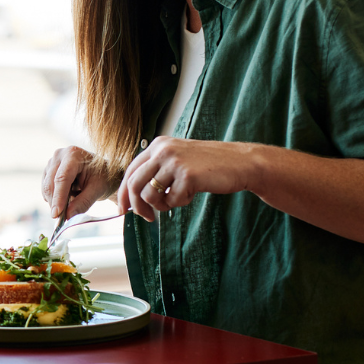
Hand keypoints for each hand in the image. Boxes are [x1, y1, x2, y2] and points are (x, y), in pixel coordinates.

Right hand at [41, 146, 115, 218]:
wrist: (102, 172)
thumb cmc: (103, 177)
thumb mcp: (97, 190)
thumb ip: (83, 203)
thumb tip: (68, 217)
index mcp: (73, 155)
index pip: (62, 178)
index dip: (58, 197)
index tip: (56, 214)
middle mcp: (60, 155)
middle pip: (51, 183)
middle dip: (55, 202)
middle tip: (62, 218)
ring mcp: (52, 162)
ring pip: (46, 187)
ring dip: (55, 200)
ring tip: (72, 202)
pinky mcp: (48, 170)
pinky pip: (45, 188)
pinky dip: (53, 197)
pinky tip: (66, 197)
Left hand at [117, 137, 263, 221]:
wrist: (241, 163)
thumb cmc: (210, 165)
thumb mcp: (178, 160)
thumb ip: (158, 170)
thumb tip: (133, 195)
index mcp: (158, 145)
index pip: (130, 171)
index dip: (122, 193)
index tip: (122, 210)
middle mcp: (162, 150)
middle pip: (134, 185)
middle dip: (137, 207)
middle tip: (147, 218)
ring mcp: (174, 162)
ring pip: (149, 195)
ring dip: (161, 206)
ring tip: (175, 202)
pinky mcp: (187, 175)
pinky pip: (172, 201)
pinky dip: (180, 203)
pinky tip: (192, 194)